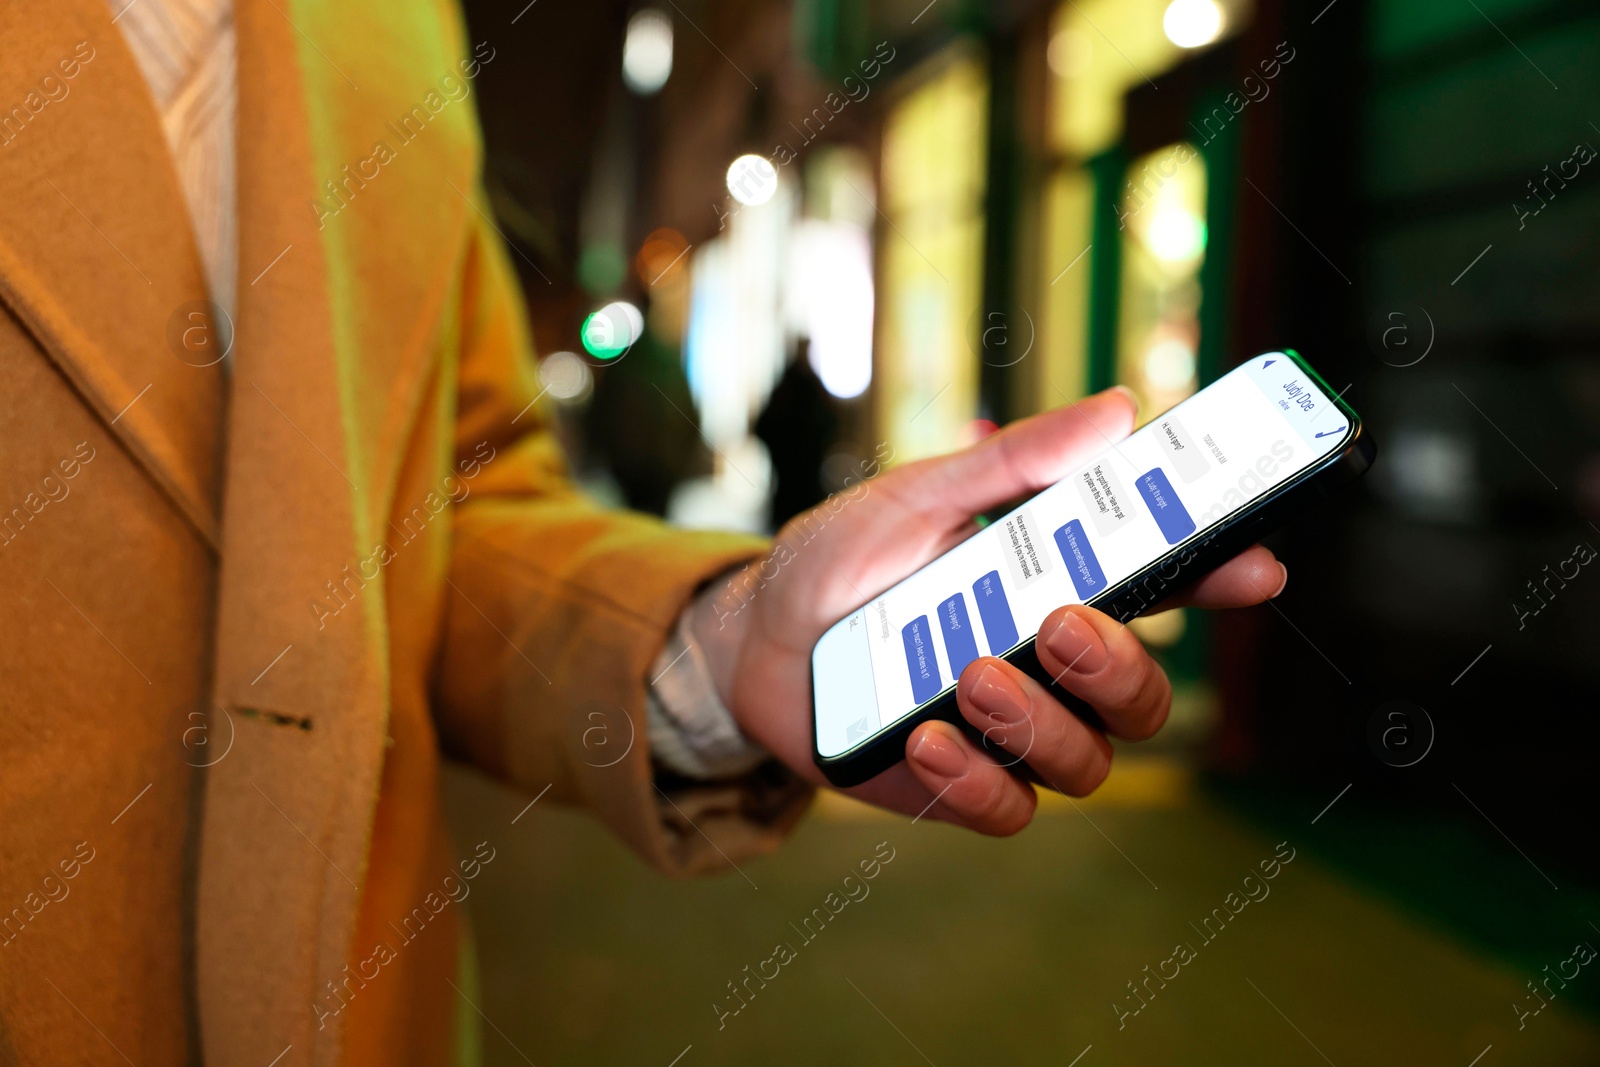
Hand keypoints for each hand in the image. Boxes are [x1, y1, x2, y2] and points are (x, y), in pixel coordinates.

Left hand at [689, 387, 1287, 834]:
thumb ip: (1010, 462)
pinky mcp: (962, 785)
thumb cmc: (841, 559)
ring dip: (1040, 721)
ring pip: (1088, 759)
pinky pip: (1008, 808)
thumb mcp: (916, 495)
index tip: (1252, 564)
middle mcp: (1050, 665)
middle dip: (1120, 665)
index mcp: (1059, 584)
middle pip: (1144, 697)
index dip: (1222, 578)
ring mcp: (1011, 732)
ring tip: (971, 676)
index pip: (1167, 588)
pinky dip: (976, 779)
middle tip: (1061, 624)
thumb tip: (1117, 409)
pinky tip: (927, 737)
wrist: (751, 639)